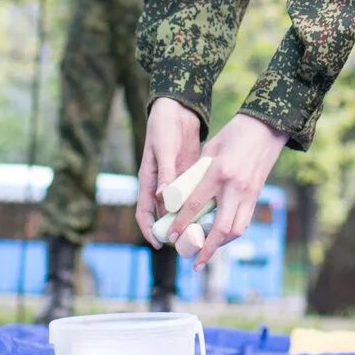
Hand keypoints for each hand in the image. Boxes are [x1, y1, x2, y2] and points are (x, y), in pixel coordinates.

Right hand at [137, 97, 204, 249]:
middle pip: (163, 215)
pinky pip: (191, 196)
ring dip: (186, 220)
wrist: (176, 110)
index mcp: (148, 180)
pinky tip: (210, 214)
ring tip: (200, 234)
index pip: (144, 212)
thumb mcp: (164, 150)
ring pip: (178, 208)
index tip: (159, 244)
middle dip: (172, 231)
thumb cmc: (164, 128)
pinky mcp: (187, 175)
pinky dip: (198, 205)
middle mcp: (160, 185)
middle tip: (185, 244)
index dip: (149, 230)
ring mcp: (174, 181)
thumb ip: (165, 173)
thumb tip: (162, 198)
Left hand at [164, 112, 288, 270]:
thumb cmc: (233, 134)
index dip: (182, 224)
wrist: (265, 128)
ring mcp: (248, 193)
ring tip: (207, 253)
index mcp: (218, 173)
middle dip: (206, 248)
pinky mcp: (257, 195)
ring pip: (236, 229)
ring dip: (221, 245)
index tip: (171, 236)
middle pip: (220, 228)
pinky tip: (222, 237)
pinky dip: (232, 233)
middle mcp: (234, 187)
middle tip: (193, 261)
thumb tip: (182, 194)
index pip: (196, 205)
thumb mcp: (210, 150)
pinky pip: (244, 221)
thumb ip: (197, 172)